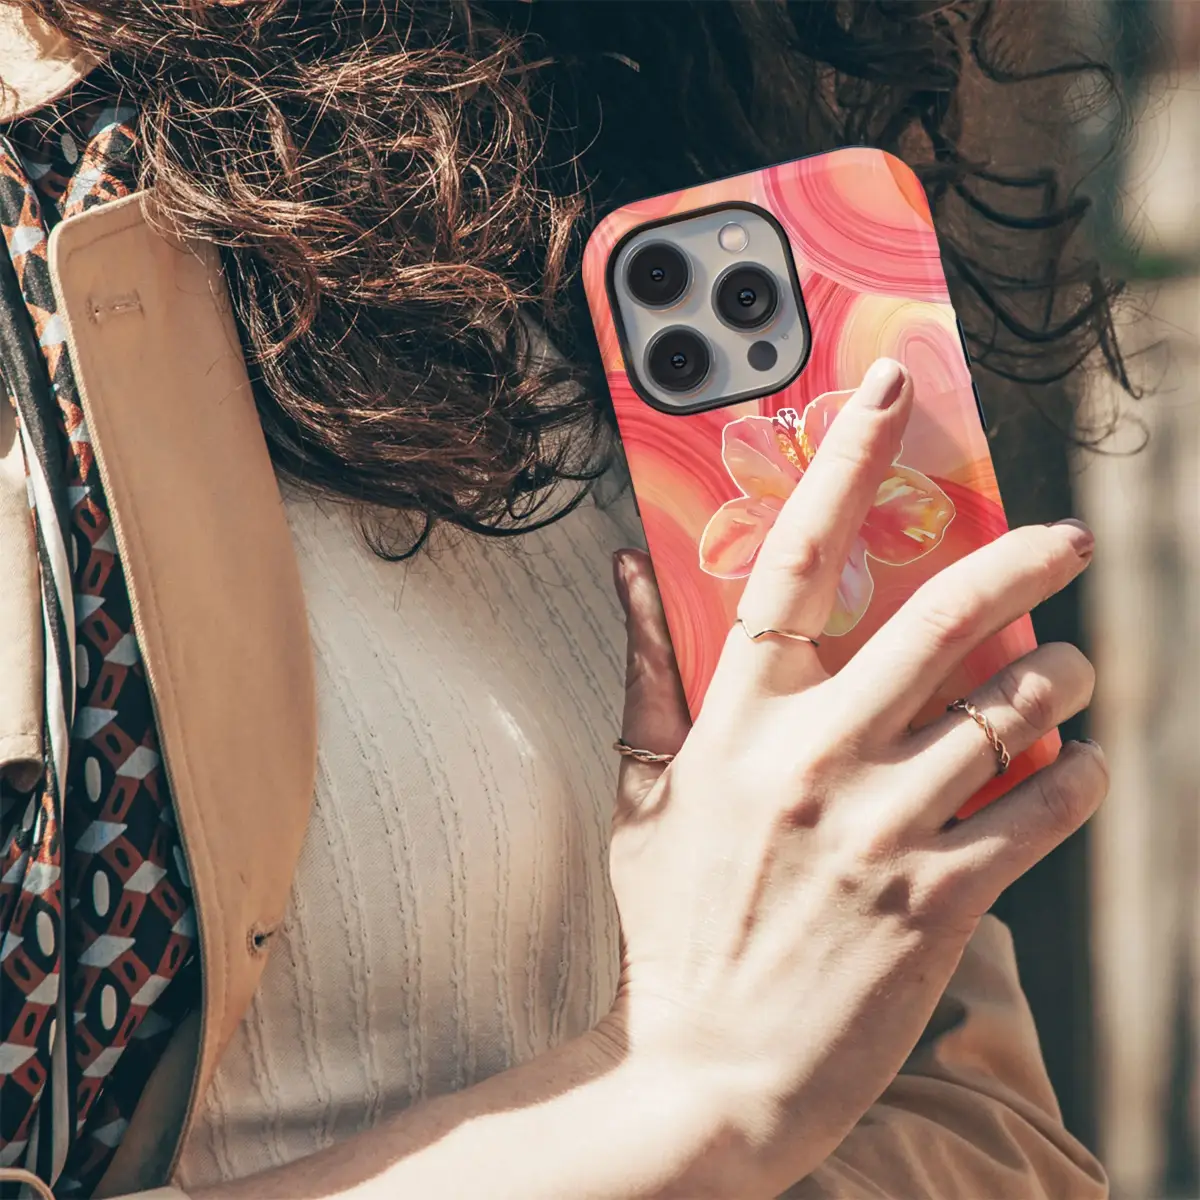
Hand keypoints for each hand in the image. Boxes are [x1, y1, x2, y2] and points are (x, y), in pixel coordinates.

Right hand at [606, 358, 1105, 1195]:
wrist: (705, 1073)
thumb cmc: (673, 926)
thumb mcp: (643, 794)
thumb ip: (644, 673)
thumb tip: (627, 567)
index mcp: (738, 723)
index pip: (795, 561)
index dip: (843, 463)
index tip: (889, 392)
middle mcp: (814, 760)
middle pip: (942, 620)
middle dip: (1023, 562)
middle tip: (1065, 540)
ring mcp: (880, 829)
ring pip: (1009, 713)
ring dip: (1063, 681)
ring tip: (1075, 675)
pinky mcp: (938, 901)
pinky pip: (1038, 811)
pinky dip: (1075, 777)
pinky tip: (1077, 767)